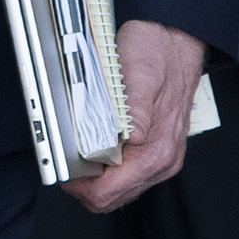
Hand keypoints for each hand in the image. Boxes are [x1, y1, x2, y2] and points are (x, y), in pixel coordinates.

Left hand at [65, 20, 205, 212]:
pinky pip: (123, 175)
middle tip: (64, 158)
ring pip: (116, 190)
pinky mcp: (154, 151)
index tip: (61, 166)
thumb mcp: (142, 72)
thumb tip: (132, 136)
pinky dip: (104, 168)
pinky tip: (94, 146)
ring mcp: (160, 159)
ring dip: (92, 177)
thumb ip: (136, 108)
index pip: (108, 192)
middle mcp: (162, 161)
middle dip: (82, 184)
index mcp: (157, 150)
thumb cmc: (158, 53)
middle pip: (110, 198)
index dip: (77, 185)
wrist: (177, 41)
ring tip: (77, 152)